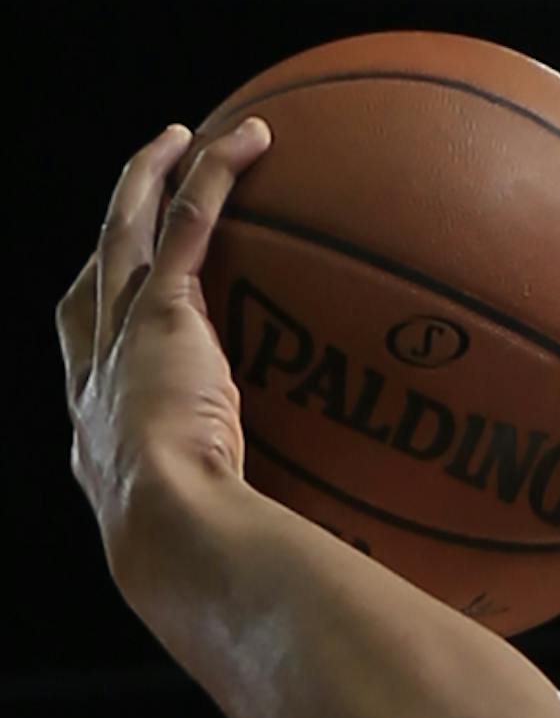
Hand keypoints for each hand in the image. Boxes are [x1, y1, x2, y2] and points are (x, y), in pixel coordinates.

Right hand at [57, 118, 269, 569]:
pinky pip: (188, 223)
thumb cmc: (196, 572)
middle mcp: (95, 379)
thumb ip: (244, 539)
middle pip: (93, 278)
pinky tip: (252, 137)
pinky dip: (213, 174)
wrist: (172, 543)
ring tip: (181, 138)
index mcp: (98, 435)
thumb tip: (311, 580)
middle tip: (137, 190)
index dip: (101, 323)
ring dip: (149, 177)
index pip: (89, 363)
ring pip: (126, 232)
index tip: (124, 303)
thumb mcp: (211, 554)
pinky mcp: (162, 316)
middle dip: (113, 229)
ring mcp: (121, 340)